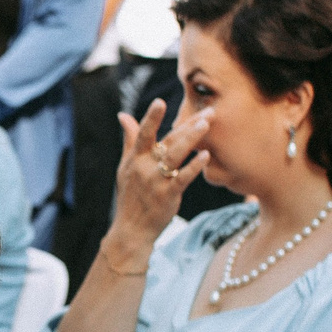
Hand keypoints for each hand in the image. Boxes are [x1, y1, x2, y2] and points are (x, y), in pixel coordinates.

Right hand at [98, 100, 208, 269]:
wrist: (132, 229)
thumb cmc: (131, 195)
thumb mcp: (126, 167)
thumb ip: (130, 139)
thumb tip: (123, 115)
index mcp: (135, 158)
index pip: (143, 134)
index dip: (151, 118)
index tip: (160, 102)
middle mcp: (144, 167)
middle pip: (168, 141)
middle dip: (188, 124)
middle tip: (208, 110)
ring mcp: (156, 182)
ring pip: (175, 155)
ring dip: (192, 138)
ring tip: (207, 124)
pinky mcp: (168, 196)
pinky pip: (183, 178)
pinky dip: (194, 167)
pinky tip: (206, 156)